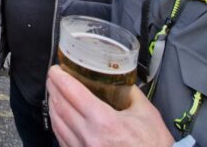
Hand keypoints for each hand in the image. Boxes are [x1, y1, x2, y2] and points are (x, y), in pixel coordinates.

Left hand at [46, 65, 172, 146]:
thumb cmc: (153, 146)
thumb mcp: (147, 114)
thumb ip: (131, 93)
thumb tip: (120, 79)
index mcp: (104, 122)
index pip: (72, 93)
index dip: (59, 77)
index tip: (55, 69)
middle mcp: (88, 137)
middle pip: (60, 105)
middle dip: (53, 88)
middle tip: (54, 77)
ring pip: (56, 123)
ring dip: (53, 105)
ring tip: (55, 93)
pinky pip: (61, 139)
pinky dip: (57, 124)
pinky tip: (60, 116)